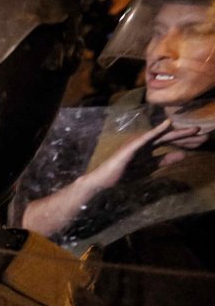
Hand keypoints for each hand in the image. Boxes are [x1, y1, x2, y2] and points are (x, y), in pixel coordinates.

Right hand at [82, 119, 196, 190]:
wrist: (104, 180)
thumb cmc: (123, 174)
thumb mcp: (149, 168)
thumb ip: (164, 160)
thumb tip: (184, 154)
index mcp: (147, 148)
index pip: (168, 141)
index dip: (184, 140)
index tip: (200, 138)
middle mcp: (143, 142)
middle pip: (167, 137)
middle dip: (184, 134)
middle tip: (201, 130)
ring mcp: (137, 143)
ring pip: (160, 136)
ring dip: (176, 132)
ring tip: (192, 129)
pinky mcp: (131, 147)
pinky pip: (146, 137)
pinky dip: (157, 130)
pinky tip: (167, 125)